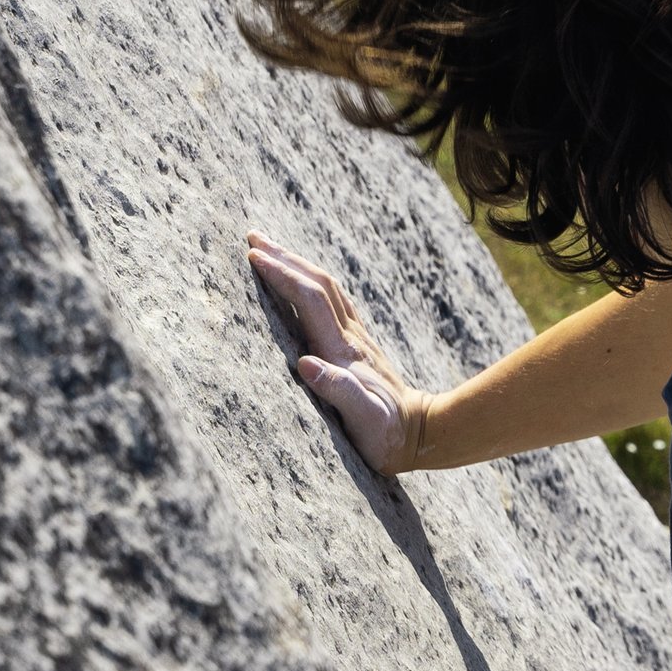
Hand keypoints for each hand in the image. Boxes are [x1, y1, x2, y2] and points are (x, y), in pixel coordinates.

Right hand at [247, 234, 432, 478]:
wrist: (418, 434)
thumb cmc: (386, 434)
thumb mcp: (365, 419)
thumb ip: (339, 392)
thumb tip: (305, 364)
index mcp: (343, 351)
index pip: (310, 300)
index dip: (283, 276)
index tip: (254, 257)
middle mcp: (350, 337)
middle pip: (318, 284)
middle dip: (285, 258)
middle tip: (253, 236)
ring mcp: (356, 338)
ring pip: (326, 289)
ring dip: (297, 265)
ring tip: (270, 249)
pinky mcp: (358, 345)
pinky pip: (332, 302)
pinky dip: (311, 283)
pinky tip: (302, 282)